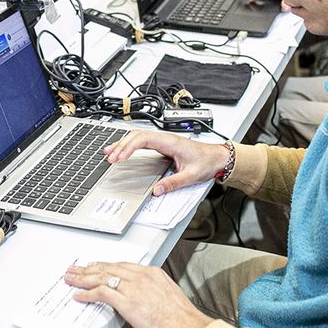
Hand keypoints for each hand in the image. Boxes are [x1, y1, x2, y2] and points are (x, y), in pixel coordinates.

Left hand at [65, 261, 212, 327]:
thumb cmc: (182, 318)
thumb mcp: (169, 295)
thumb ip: (153, 291)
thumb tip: (144, 297)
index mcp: (152, 273)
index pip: (122, 265)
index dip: (105, 266)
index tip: (95, 266)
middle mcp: (141, 276)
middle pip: (109, 268)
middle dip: (89, 269)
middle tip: (76, 269)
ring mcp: (133, 288)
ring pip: (101, 277)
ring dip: (83, 278)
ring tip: (71, 279)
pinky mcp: (127, 302)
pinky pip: (102, 293)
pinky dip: (87, 293)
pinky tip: (79, 296)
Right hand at [104, 131, 228, 194]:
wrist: (218, 157)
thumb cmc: (207, 162)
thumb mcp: (191, 176)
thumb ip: (173, 183)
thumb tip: (156, 191)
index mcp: (170, 142)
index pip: (144, 139)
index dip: (129, 147)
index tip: (120, 157)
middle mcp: (165, 139)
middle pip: (137, 136)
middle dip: (121, 145)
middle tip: (110, 158)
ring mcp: (163, 141)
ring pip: (138, 137)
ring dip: (123, 143)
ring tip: (109, 152)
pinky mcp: (163, 145)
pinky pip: (143, 142)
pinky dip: (131, 146)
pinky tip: (123, 151)